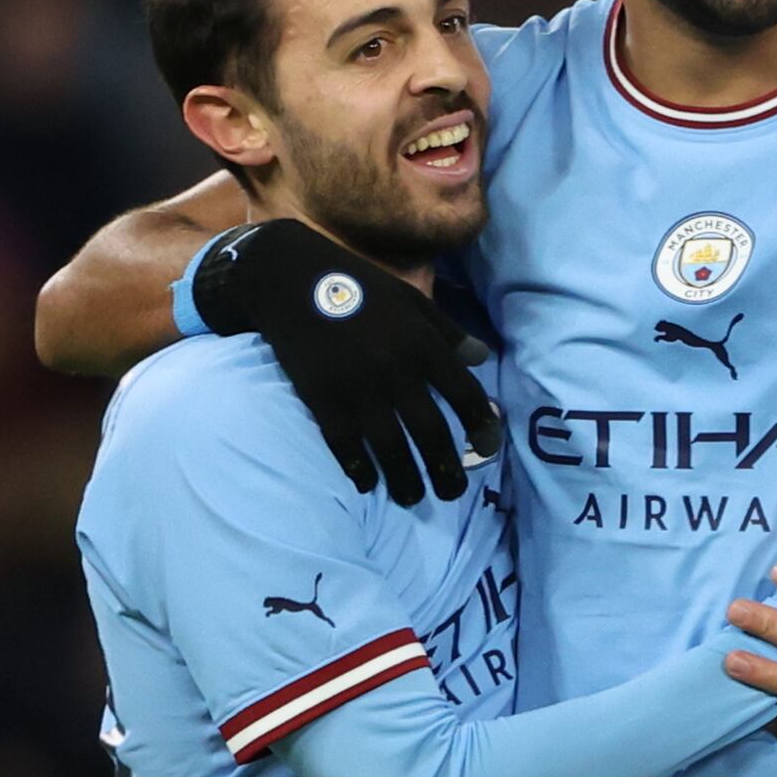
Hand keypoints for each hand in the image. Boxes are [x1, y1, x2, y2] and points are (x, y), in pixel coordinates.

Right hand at [190, 217, 493, 506]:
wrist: (290, 277)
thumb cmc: (356, 285)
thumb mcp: (409, 299)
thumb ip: (447, 331)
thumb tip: (481, 358)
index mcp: (422, 344)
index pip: (464, 395)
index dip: (481, 426)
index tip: (487, 447)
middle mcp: (395, 370)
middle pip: (431, 432)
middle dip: (446, 468)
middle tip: (452, 492)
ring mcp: (357, 387)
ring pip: (390, 447)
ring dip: (406, 480)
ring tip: (414, 499)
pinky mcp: (322, 397)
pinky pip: (345, 445)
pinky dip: (358, 469)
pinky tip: (368, 484)